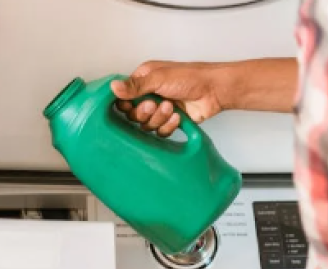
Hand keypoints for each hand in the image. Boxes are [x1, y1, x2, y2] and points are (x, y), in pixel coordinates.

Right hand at [111, 61, 225, 136]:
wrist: (214, 91)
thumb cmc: (189, 77)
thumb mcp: (158, 78)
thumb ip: (134, 86)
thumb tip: (112, 87)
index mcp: (143, 80)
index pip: (123, 97)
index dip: (124, 104)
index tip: (129, 105)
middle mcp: (149, 95)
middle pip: (132, 114)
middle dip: (143, 112)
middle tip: (154, 104)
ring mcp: (159, 109)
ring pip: (146, 125)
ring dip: (158, 118)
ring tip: (171, 108)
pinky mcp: (170, 121)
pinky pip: (160, 132)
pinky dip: (168, 126)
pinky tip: (178, 117)